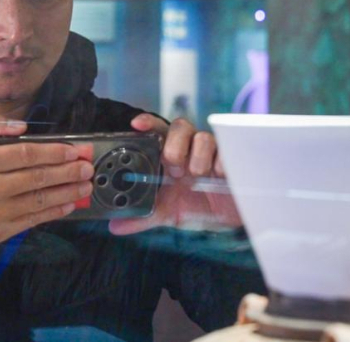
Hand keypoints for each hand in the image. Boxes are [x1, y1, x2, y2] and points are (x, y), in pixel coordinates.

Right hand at [0, 110, 93, 254]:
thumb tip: (22, 125)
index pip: (25, 155)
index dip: (54, 152)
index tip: (75, 149)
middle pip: (37, 178)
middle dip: (68, 171)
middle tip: (89, 166)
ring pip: (38, 201)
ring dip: (67, 193)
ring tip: (86, 185)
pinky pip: (31, 221)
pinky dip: (52, 213)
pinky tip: (68, 205)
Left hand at [108, 114, 241, 234]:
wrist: (233, 218)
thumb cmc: (199, 207)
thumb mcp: (170, 213)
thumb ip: (143, 217)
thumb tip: (114, 226)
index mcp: (173, 155)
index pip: (158, 131)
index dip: (148, 123)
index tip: (136, 124)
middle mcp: (191, 148)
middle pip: (180, 126)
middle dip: (174, 145)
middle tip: (174, 167)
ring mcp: (213, 151)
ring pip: (203, 137)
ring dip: (197, 157)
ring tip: (197, 176)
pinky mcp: (234, 157)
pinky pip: (227, 149)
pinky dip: (220, 162)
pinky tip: (219, 176)